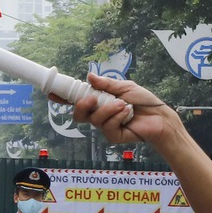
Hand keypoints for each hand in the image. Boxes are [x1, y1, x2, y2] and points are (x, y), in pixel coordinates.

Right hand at [64, 74, 180, 144]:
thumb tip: (89, 77)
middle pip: (79, 114)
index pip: (78, 100)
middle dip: (81, 106)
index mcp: (100, 102)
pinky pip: (107, 127)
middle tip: (91, 99)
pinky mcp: (113, 136)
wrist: (160, 117)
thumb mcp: (125, 87)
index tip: (51, 92)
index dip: (63, 97)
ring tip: (123, 105)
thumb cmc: (144, 102)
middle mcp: (100, 115)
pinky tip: (127, 113)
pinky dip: (117, 117)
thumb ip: (107, 84)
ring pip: (94, 119)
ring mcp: (106, 127)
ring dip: (108, 109)